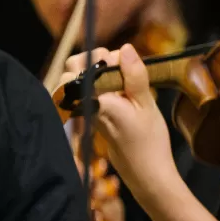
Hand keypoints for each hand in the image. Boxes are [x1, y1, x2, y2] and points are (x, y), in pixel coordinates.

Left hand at [63, 46, 180, 200]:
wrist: (144, 173)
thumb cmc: (149, 141)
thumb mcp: (147, 105)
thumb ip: (134, 76)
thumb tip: (125, 48)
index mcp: (95, 101)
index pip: (78, 66)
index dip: (99, 57)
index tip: (120, 62)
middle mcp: (84, 105)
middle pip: (70, 69)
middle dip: (91, 60)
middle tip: (117, 65)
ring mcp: (86, 110)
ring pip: (78, 78)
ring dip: (96, 70)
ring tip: (120, 75)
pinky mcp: (92, 114)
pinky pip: (87, 89)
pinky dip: (101, 81)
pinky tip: (119, 86)